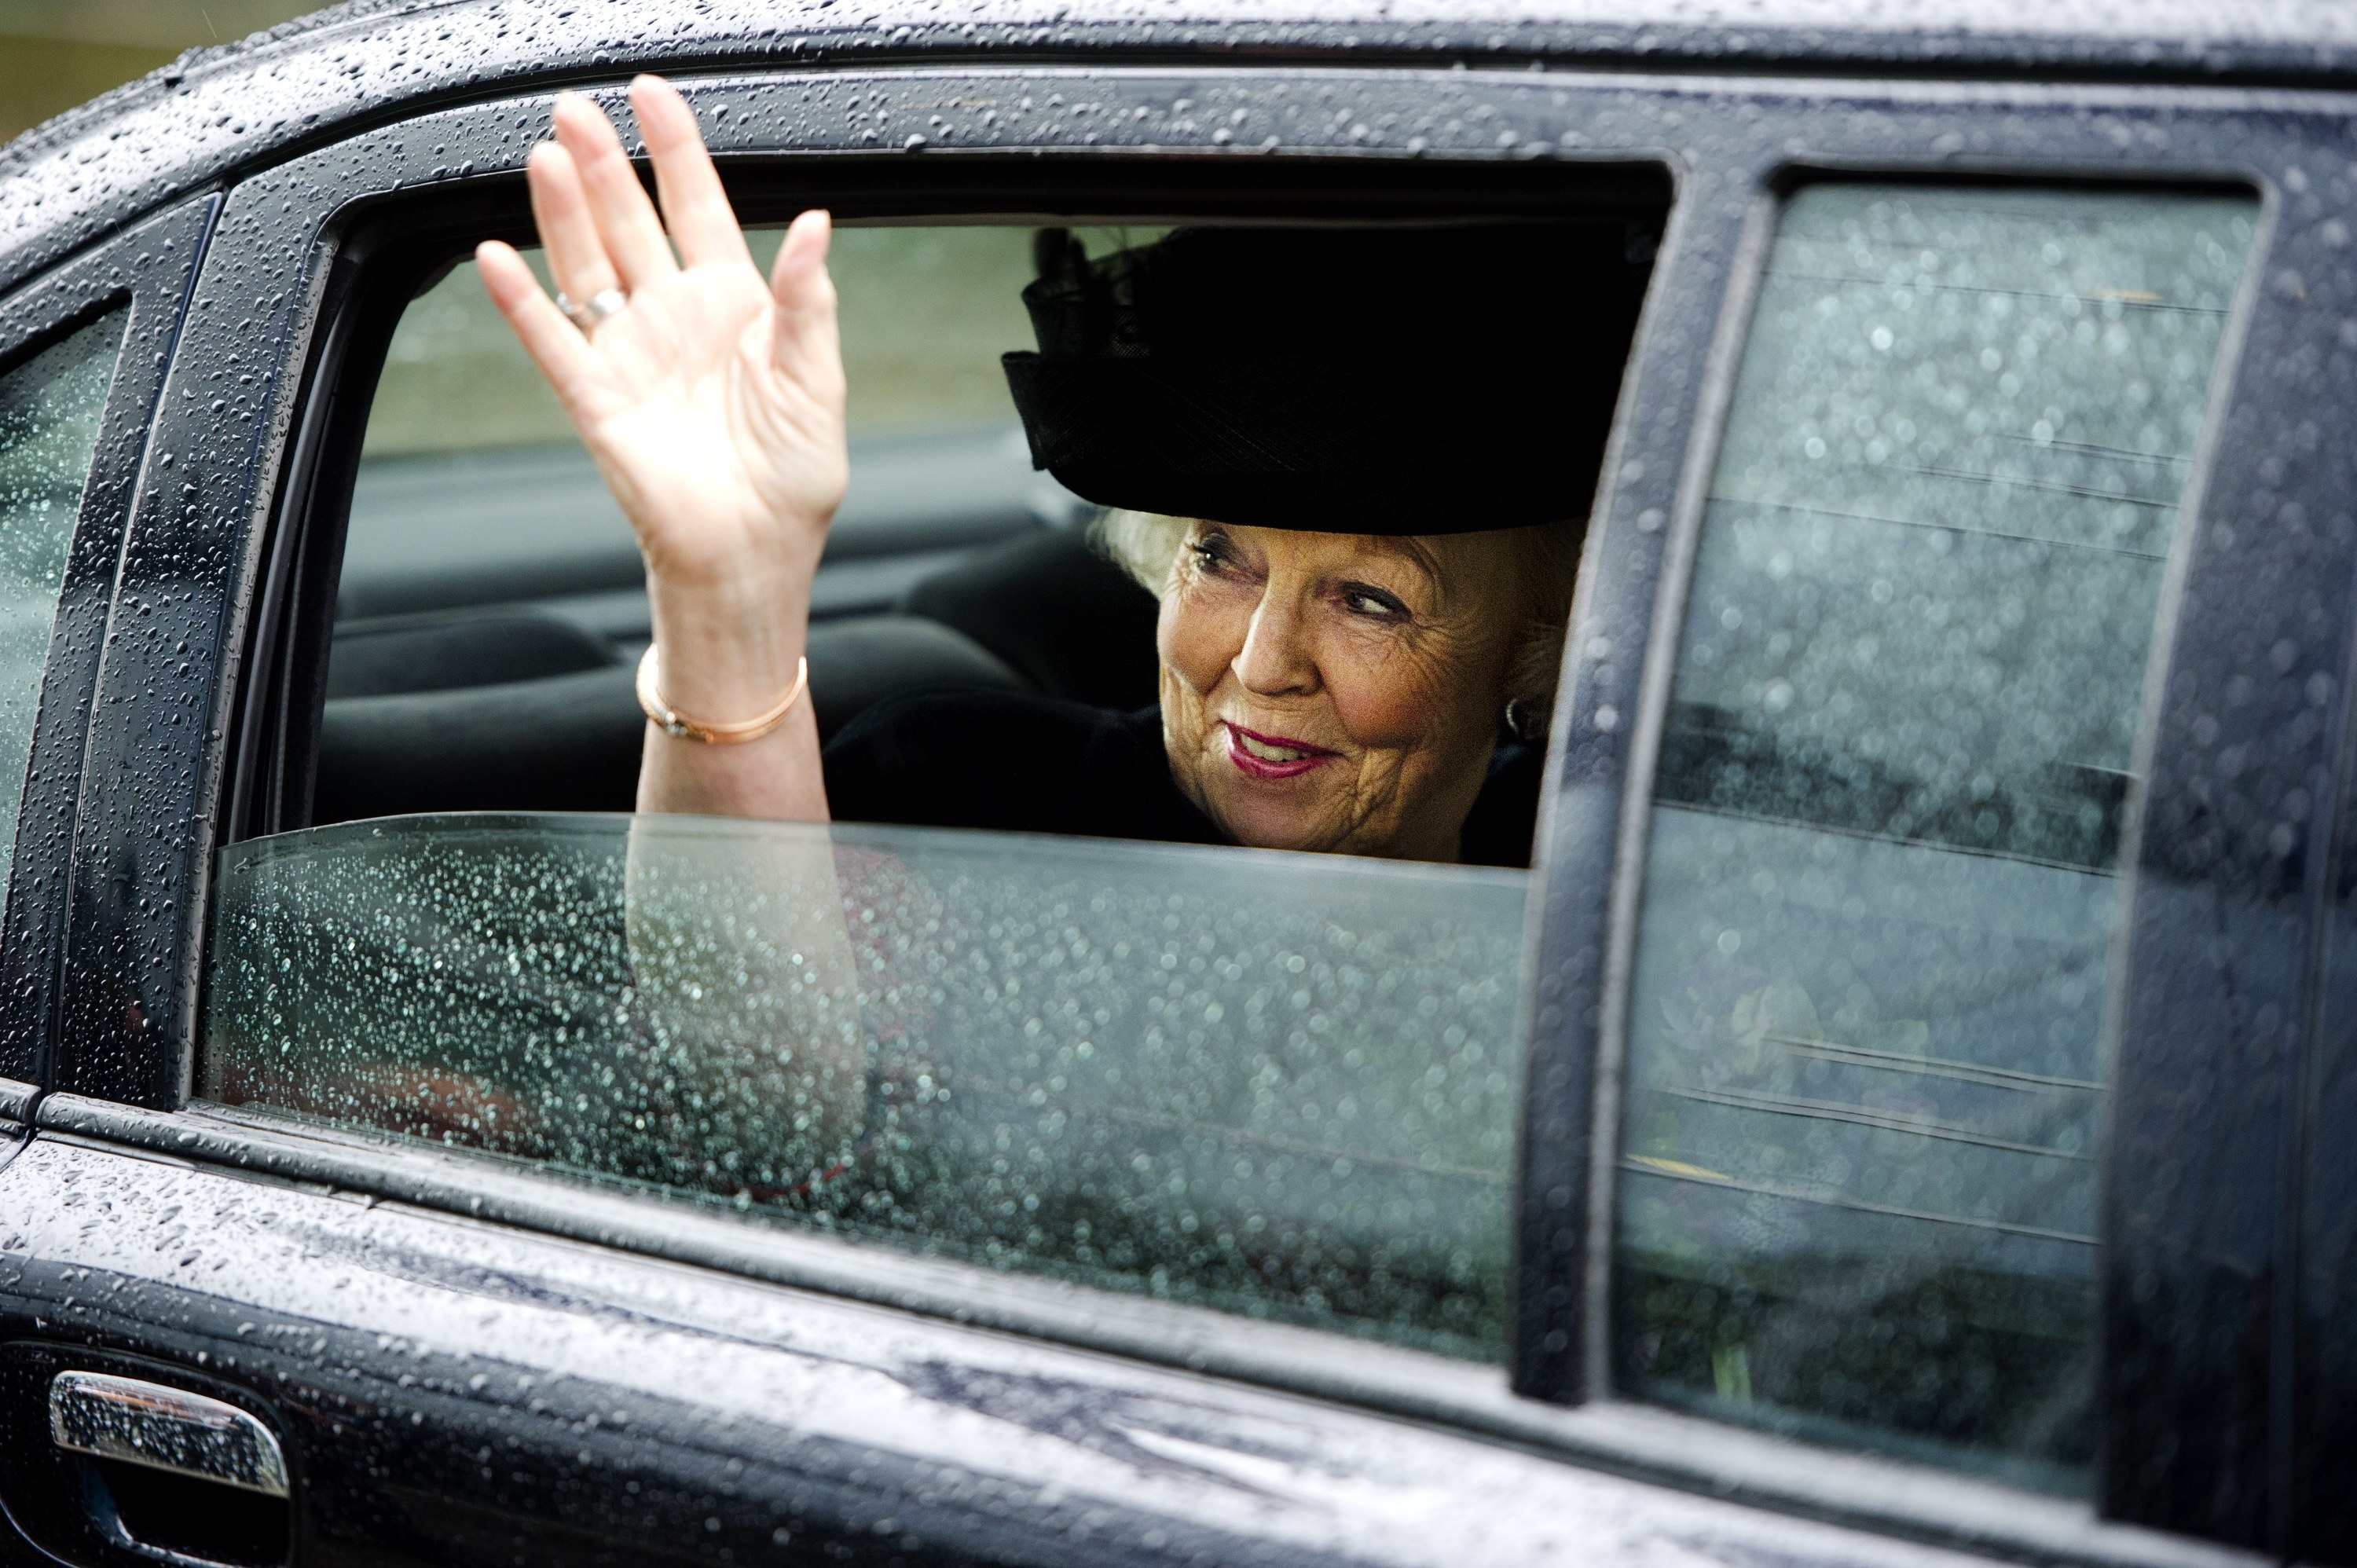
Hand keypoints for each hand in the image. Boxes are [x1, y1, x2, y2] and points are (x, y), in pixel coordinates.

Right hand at [477, 76, 844, 719]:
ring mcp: (632, 356)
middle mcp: (676, 320)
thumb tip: (815, 226)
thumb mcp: (818, 381)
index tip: (651, 97)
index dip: (675, 150)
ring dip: (563, 214)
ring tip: (547, 158)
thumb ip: (807, 301)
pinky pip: (552, 342)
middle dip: (603, 165)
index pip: (698, 207)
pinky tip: (499, 258)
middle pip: (630, 223)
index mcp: (735, 307)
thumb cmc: (794, 480)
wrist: (755, 555)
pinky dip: (523, 303)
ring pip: (587, 267)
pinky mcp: (598, 402)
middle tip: (576, 110)